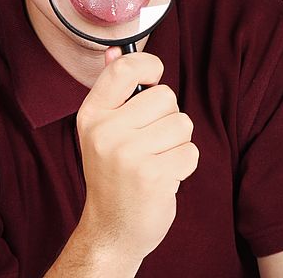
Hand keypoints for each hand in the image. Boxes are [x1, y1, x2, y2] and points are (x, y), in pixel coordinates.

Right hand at [75, 48, 198, 262]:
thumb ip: (112, 89)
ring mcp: (128, 155)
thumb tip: (115, 51)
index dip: (149, 65)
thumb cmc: (113, 173)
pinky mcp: (152, 176)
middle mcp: (106, 132)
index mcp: (92, 115)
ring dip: (178, 142)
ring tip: (157, 159)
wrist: (111, 230)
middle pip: (165, 96)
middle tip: (150, 140)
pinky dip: (184, 164)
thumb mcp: (102, 129)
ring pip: (182, 123)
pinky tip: (164, 176)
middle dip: (168, 117)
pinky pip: (190, 151)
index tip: (154, 77)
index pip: (124, 68)